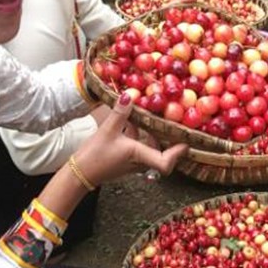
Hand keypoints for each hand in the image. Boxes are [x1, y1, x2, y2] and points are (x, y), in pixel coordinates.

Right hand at [72, 93, 187, 182]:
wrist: (80, 172)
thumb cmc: (95, 156)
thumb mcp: (107, 130)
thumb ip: (120, 113)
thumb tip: (129, 95)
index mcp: (140, 156)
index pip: (166, 162)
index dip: (178, 153)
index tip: (187, 141)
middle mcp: (141, 161)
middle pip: (163, 153)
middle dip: (171, 139)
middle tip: (177, 123)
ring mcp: (134, 162)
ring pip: (152, 148)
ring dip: (155, 135)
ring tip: (158, 117)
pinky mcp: (127, 159)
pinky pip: (141, 147)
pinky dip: (142, 135)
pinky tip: (134, 121)